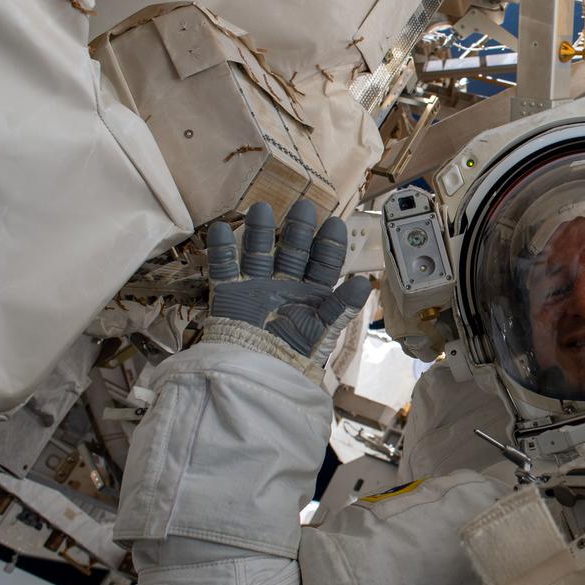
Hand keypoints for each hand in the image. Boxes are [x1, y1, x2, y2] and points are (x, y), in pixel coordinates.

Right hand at [205, 200, 370, 369]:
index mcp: (311, 294)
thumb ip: (340, 307)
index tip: (335, 224)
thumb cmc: (293, 357)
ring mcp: (256, 287)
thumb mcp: (321, 331)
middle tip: (303, 206)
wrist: (256, 378)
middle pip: (292, 251)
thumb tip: (363, 284)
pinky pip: (224, 268)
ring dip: (259, 232)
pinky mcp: (230, 295)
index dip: (329, 245)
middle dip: (297, 230)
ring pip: (258, 252)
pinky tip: (220, 229)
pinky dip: (221, 250)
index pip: (323, 264)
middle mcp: (285, 286)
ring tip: (261, 209)